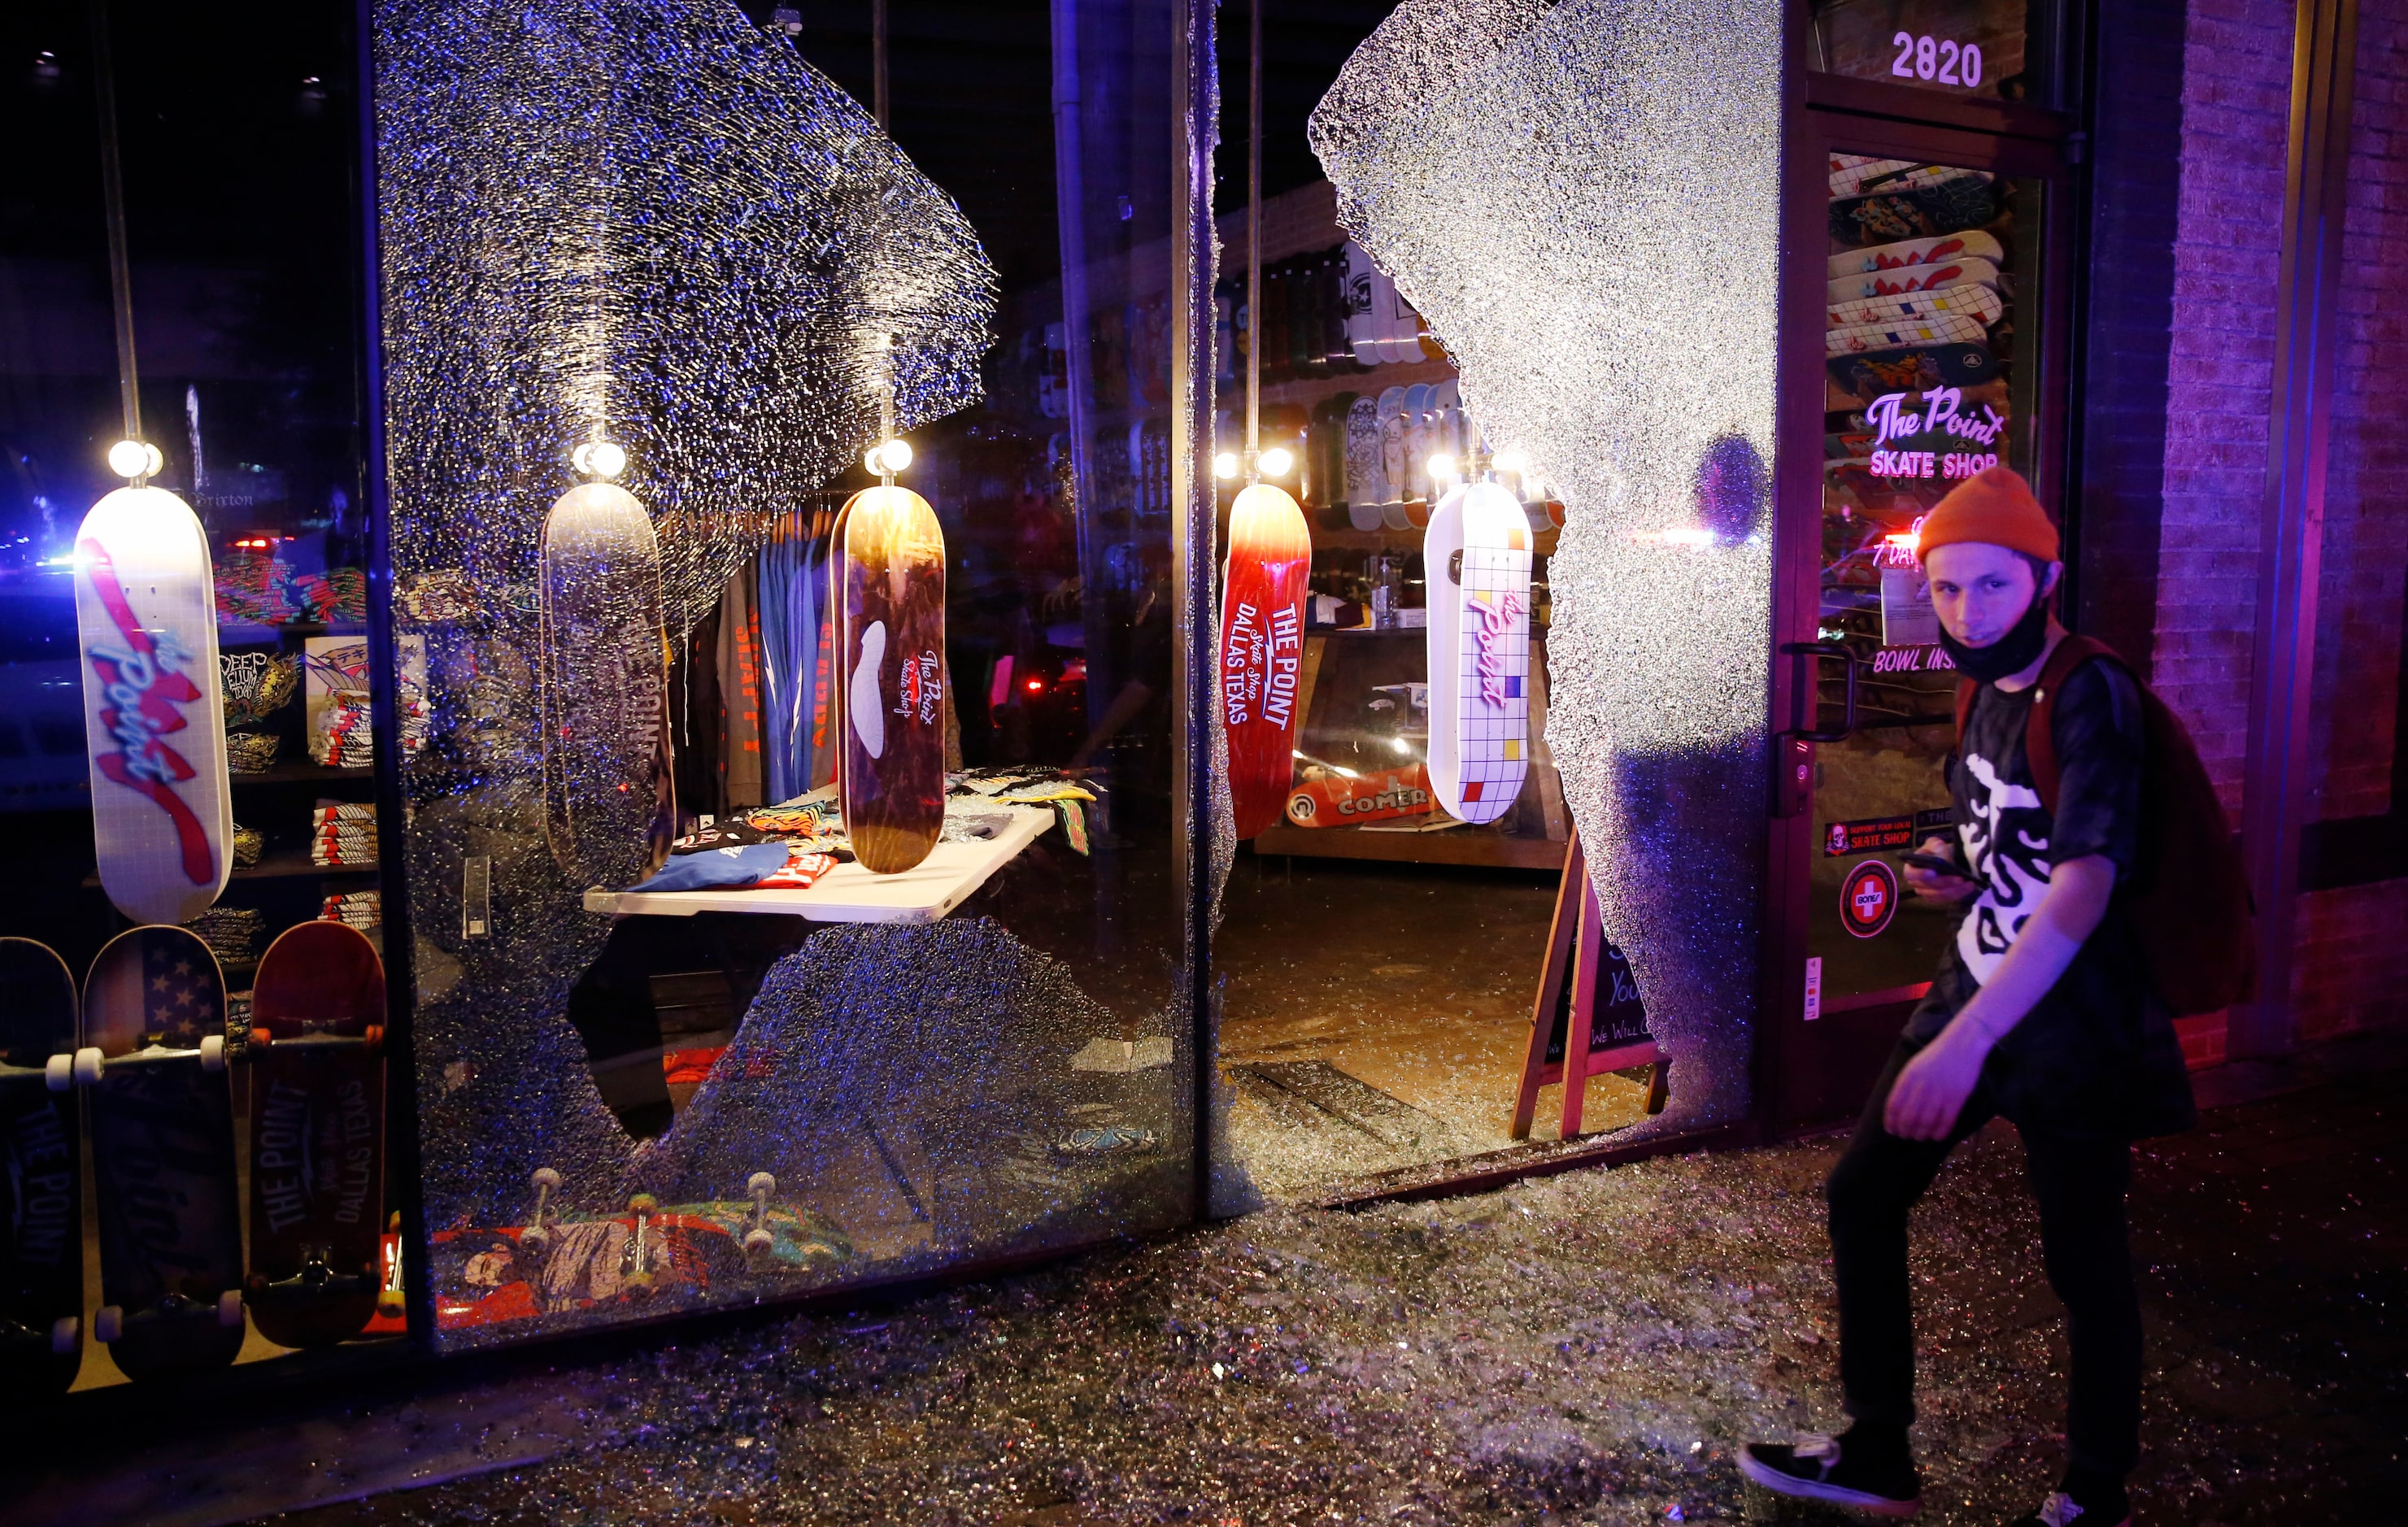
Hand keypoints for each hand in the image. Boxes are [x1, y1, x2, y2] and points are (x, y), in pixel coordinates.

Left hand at [1883, 1022, 1991, 1140]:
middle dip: (1905, 1131)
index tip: (1891, 1130)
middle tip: (1906, 1136)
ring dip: (1921, 1134)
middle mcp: (1921, 1087)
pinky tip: (1936, 1137)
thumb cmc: (1935, 1056)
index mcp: (1907, 1078)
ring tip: (1920, 1137)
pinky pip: (1946, 1122)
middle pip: (1908, 1118)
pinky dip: (1939, 1133)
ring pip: (1926, 1123)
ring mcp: (1940, 1093)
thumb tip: (1895, 1109)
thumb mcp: (1913, 1067)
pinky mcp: (1957, 1098)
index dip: (1891, 1122)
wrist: (1961, 1045)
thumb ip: (1904, 1086)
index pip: (1893, 1106)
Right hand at [1903, 835, 1977, 903]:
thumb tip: (1938, 847)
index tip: (1933, 871)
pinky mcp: (1936, 899)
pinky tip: (1968, 888)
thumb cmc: (1939, 852)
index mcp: (1911, 868)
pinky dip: (1958, 894)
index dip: (1920, 874)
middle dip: (1945, 882)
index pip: (1911, 874)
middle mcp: (1916, 883)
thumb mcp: (1935, 844)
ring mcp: (1926, 893)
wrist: (1948, 861)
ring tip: (1969, 883)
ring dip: (1955, 890)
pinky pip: (1946, 900)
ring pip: (1939, 895)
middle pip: (1928, 886)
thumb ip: (1935, 844)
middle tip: (1960, 878)